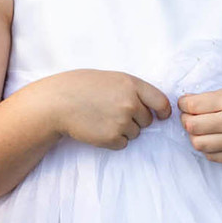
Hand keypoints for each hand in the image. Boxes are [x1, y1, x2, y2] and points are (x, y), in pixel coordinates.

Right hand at [44, 70, 171, 149]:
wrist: (58, 102)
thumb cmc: (83, 87)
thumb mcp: (112, 79)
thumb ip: (132, 90)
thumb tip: (152, 107)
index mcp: (131, 84)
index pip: (161, 101)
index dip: (163, 111)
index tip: (162, 115)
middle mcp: (130, 103)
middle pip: (147, 120)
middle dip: (136, 119)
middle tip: (114, 112)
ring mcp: (121, 121)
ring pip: (135, 133)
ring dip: (123, 130)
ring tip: (103, 118)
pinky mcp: (111, 138)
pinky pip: (122, 144)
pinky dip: (113, 140)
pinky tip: (98, 128)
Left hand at [179, 81, 221, 162]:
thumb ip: (219, 95)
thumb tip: (191, 101)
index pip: (193, 105)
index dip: (183, 103)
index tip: (184, 101)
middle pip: (191, 126)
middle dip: (184, 119)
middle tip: (188, 114)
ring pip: (198, 144)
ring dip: (193, 135)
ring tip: (200, 128)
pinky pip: (213, 157)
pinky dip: (207, 148)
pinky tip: (212, 139)